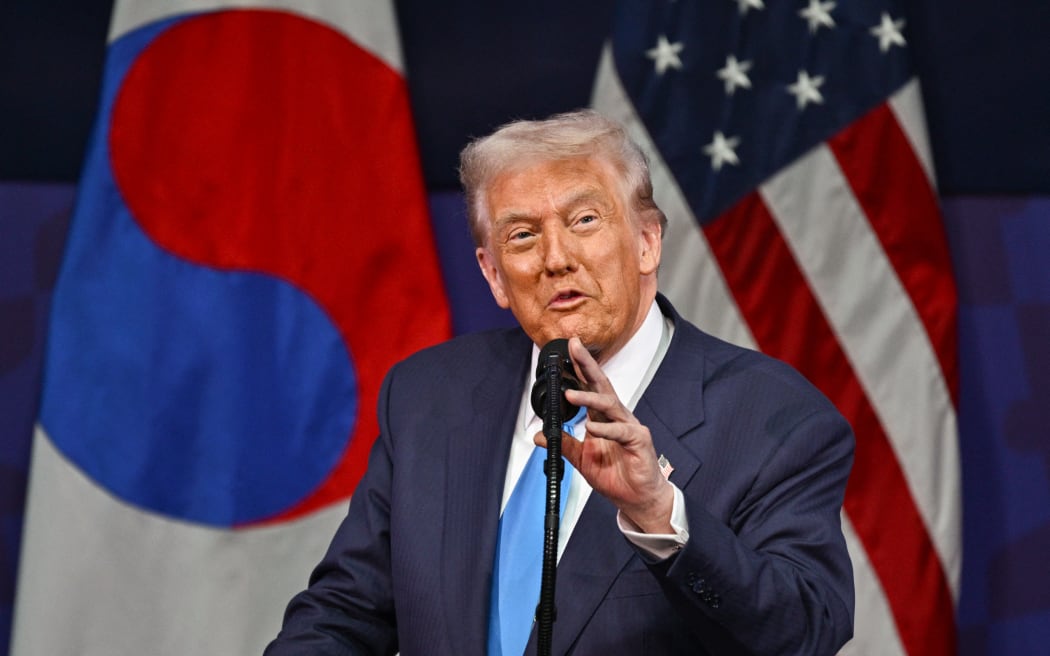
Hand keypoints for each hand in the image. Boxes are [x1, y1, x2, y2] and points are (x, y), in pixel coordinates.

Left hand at [534, 337, 673, 532]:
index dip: (578, 369)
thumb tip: (540, 435)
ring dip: (589, 399)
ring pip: (609, 405)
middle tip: (574, 348)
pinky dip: (606, 429)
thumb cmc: (616, 476)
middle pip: (601, 386)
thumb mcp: (582, 459)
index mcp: (603, 417)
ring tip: (569, 395)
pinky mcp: (639, 441)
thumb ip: (564, 444)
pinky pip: (622, 431)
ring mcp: (630, 426)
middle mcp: (617, 416)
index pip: (589, 387)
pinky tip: (592, 428)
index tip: (566, 352)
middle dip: (587, 366)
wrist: (637, 498)